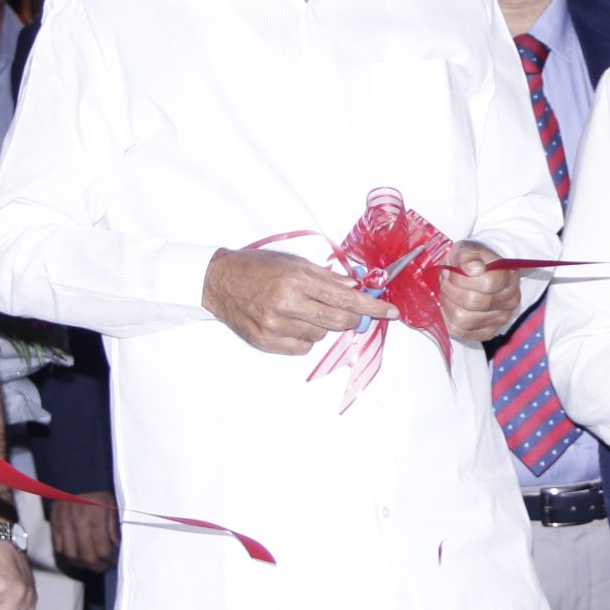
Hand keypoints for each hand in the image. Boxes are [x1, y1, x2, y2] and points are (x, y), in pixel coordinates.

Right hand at [50, 493, 120, 573]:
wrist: (75, 476)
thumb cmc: (96, 489)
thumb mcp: (112, 504)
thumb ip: (114, 527)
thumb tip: (116, 545)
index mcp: (96, 518)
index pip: (102, 550)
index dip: (109, 560)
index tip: (113, 560)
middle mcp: (79, 524)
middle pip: (87, 557)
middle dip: (98, 566)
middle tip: (104, 566)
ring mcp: (65, 525)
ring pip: (71, 556)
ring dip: (82, 564)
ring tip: (91, 564)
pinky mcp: (55, 525)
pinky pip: (58, 548)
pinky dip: (67, 556)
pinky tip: (77, 556)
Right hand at [203, 248, 393, 353]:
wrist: (218, 282)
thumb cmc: (257, 267)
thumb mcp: (293, 262)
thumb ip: (326, 277)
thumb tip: (355, 287)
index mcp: (297, 279)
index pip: (346, 297)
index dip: (372, 306)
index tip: (391, 312)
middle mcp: (287, 304)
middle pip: (338, 321)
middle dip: (352, 317)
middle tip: (351, 311)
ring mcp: (275, 326)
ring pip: (321, 335)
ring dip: (323, 324)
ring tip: (305, 309)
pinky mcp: (266, 342)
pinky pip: (303, 347)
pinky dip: (306, 337)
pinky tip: (293, 322)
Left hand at [440, 242, 520, 343]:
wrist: (478, 273)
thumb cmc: (473, 261)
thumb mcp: (468, 249)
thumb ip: (468, 256)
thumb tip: (473, 269)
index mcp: (509, 277)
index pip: (487, 283)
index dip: (461, 278)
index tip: (450, 271)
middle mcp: (510, 300)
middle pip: (474, 303)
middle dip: (451, 291)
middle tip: (444, 282)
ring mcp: (502, 318)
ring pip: (465, 320)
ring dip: (448, 306)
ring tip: (446, 294)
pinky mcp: (489, 332)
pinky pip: (463, 333)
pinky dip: (449, 320)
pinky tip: (448, 307)